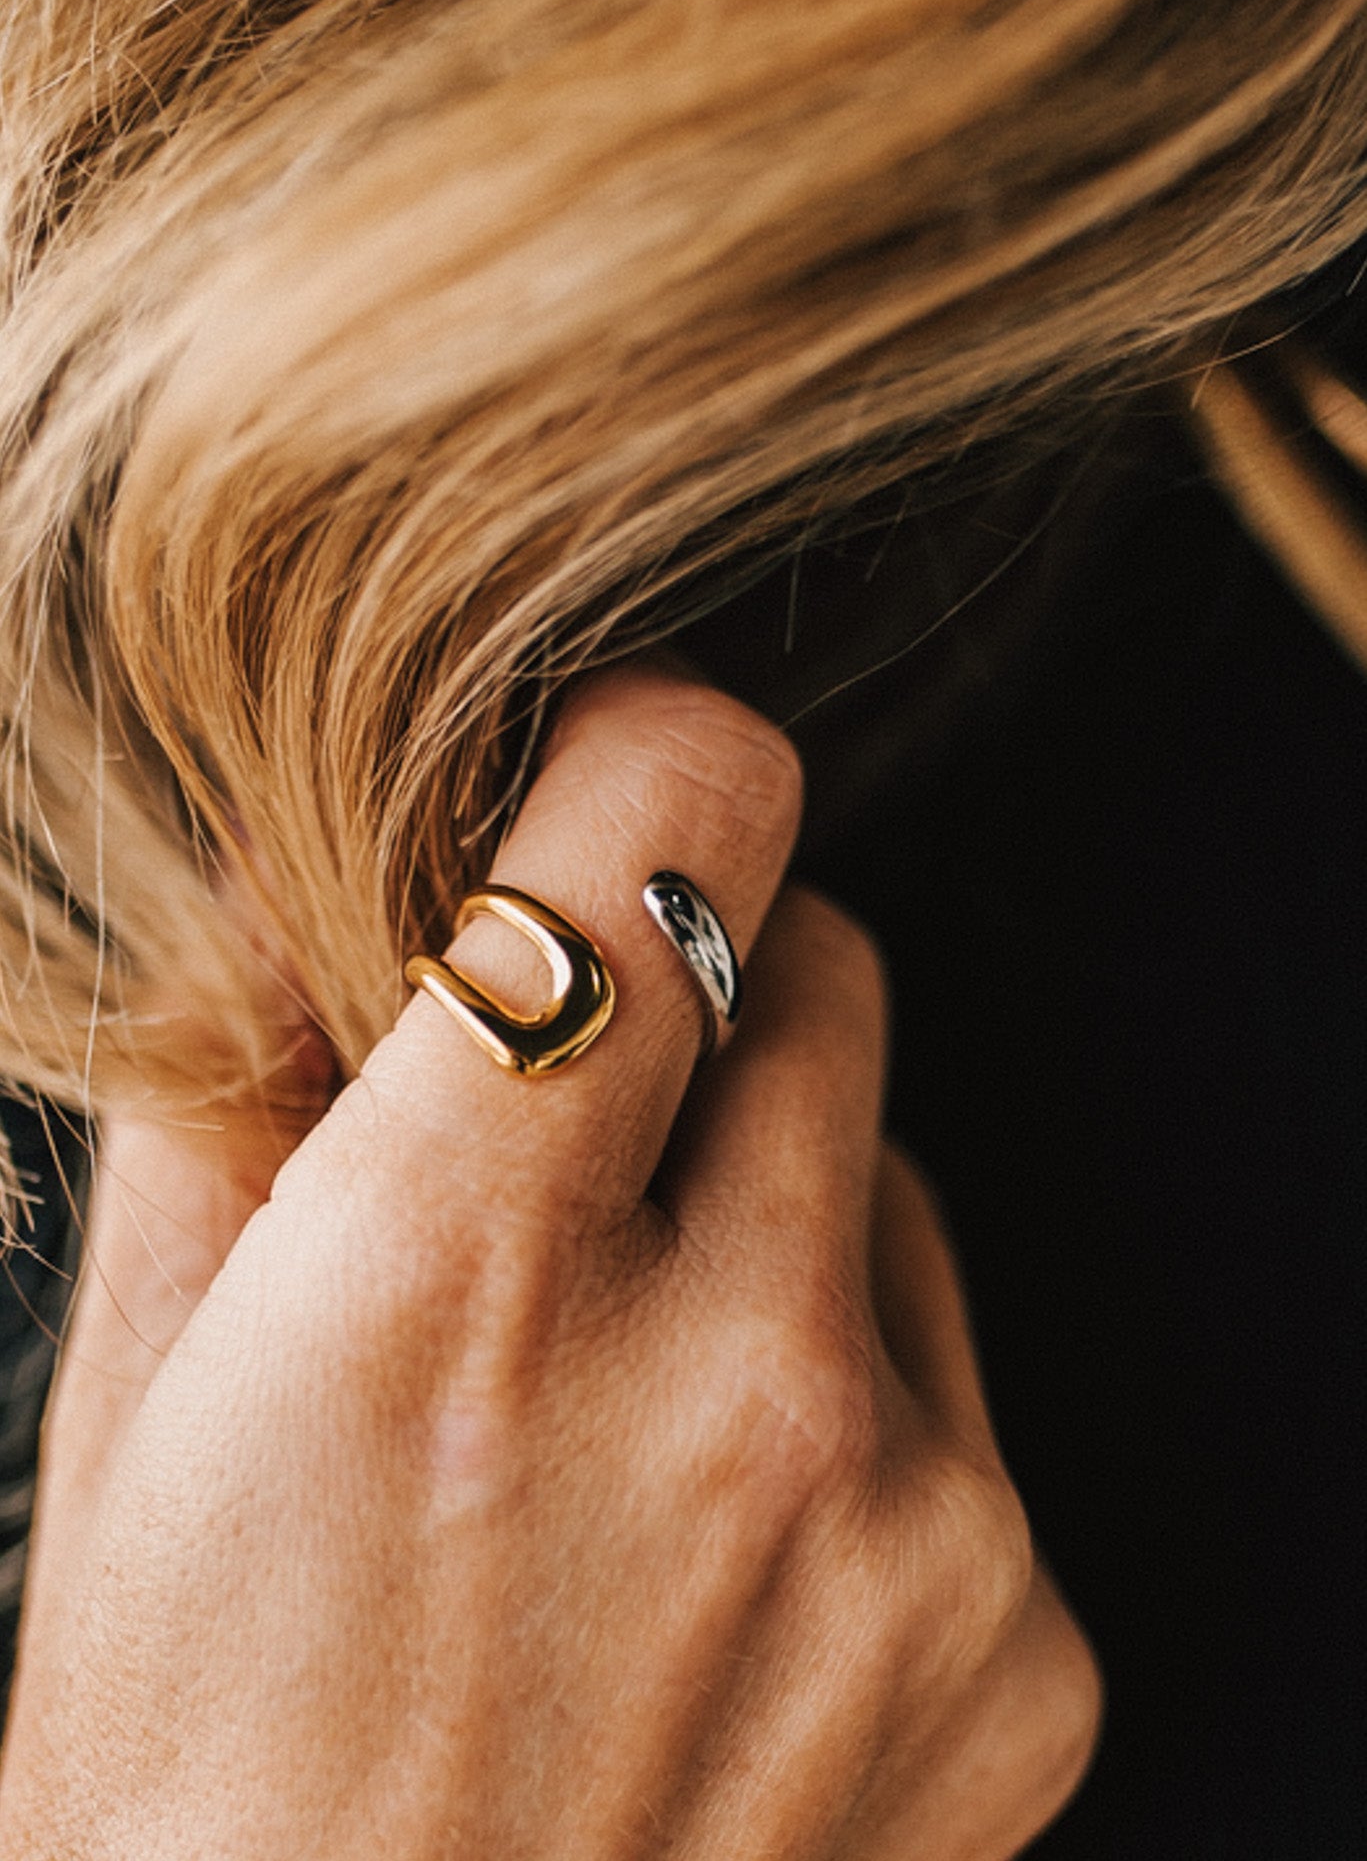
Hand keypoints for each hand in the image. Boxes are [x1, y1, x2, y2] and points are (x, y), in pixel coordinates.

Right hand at [0, 667, 1098, 1859]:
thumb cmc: (198, 1795)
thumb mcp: (132, 1418)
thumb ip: (227, 1090)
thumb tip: (310, 881)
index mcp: (448, 1281)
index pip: (666, 834)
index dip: (644, 758)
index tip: (612, 781)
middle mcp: (721, 1381)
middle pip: (815, 962)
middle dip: (701, 990)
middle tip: (584, 1126)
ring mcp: (910, 1522)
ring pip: (883, 1170)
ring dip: (771, 1208)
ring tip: (630, 1397)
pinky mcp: (1024, 1645)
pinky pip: (955, 1379)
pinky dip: (854, 1403)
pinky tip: (722, 1555)